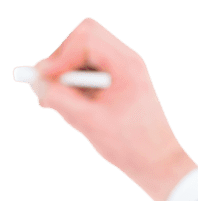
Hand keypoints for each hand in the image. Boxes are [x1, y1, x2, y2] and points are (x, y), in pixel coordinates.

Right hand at [22, 17, 197, 200]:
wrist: (160, 163)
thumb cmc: (132, 146)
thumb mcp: (88, 122)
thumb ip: (58, 98)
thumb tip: (34, 79)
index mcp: (127, 65)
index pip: (86, 37)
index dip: (61, 55)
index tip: (47, 79)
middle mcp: (127, 61)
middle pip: (83, 38)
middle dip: (61, 61)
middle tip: (48, 88)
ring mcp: (123, 71)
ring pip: (82, 54)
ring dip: (65, 74)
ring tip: (58, 102)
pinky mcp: (118, 82)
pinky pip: (87, 70)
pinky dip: (74, 83)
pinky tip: (72, 106)